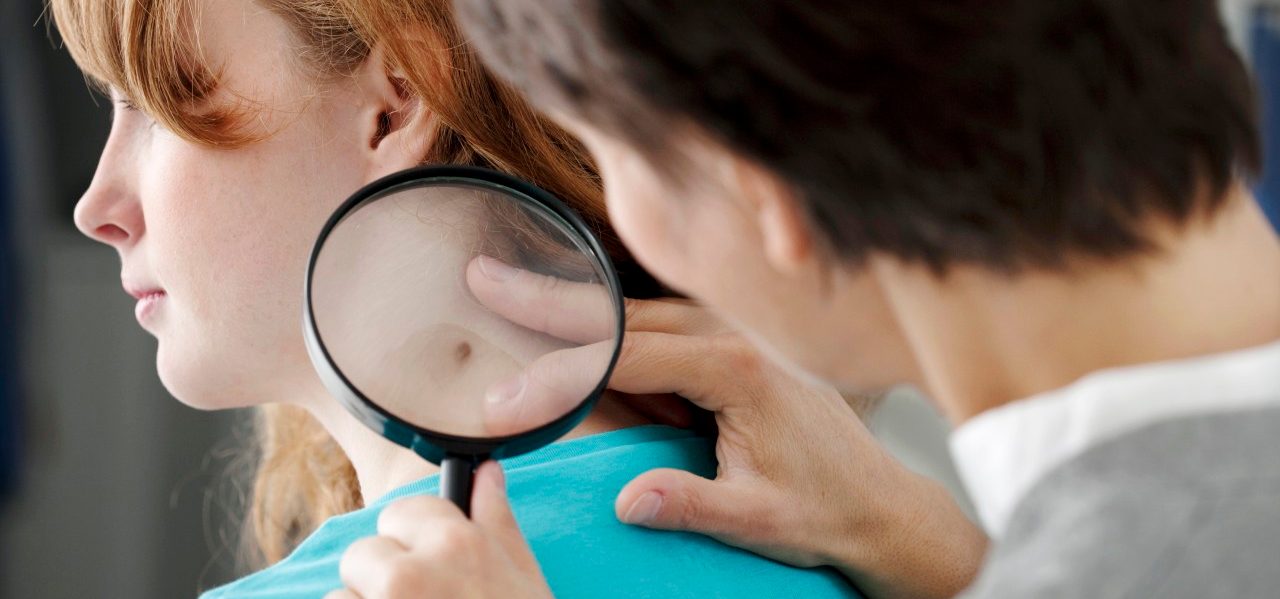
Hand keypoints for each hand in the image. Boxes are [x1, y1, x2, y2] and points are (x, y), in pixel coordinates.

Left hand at [326, 462, 551, 598]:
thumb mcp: (521, 573)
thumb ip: (495, 516)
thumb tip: (486, 469)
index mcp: (456, 542)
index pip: (400, 511)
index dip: (412, 540)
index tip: (430, 566)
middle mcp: (411, 572)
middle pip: (362, 552)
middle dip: (379, 579)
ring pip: (340, 596)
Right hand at [468, 256, 987, 598]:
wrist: (878, 500)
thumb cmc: (826, 508)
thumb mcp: (760, 517)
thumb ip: (693, 504)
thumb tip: (629, 501)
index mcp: (738, 370)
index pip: (626, 362)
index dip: (558, 376)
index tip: (504, 398)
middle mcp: (732, 336)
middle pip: (622, 314)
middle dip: (547, 299)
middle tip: (482, 278)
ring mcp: (730, 334)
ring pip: (634, 313)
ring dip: (569, 302)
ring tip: (502, 286)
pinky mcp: (728, 345)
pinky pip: (655, 327)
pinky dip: (604, 324)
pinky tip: (565, 317)